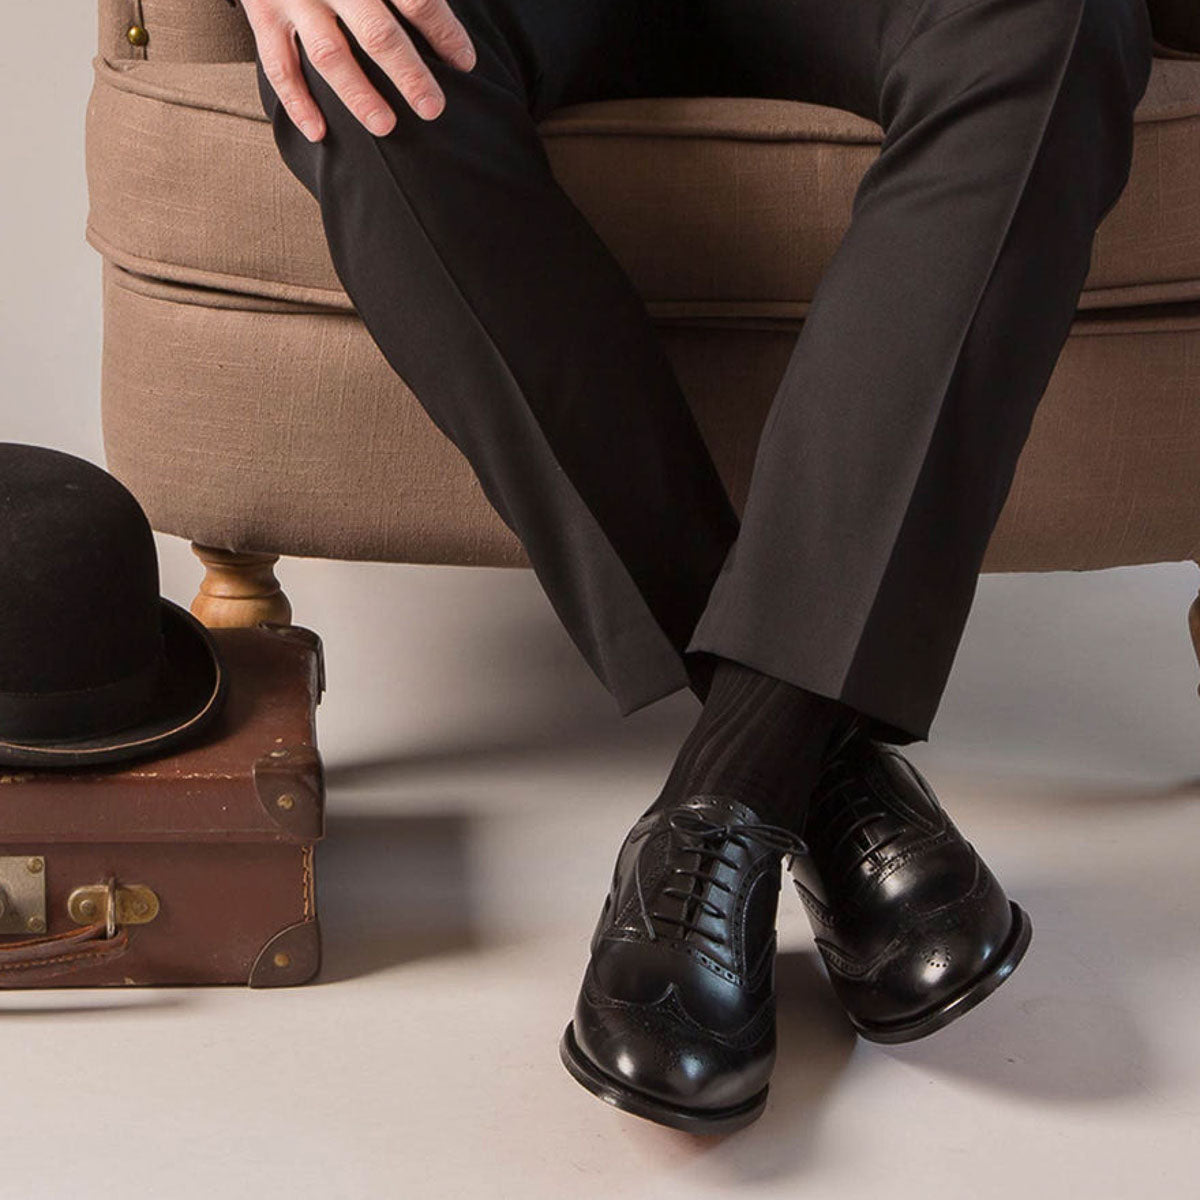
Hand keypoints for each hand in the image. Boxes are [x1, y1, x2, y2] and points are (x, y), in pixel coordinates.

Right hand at [241, 0, 476, 140]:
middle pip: (377, 33)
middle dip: (408, 74)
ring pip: (329, 55)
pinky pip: (278, 65)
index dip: (443, 32)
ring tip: (386, 127)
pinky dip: (297, 102)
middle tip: (433, 108)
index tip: (466, 63)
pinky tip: (318, 132)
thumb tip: (434, 13)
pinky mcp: (262, 13)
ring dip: (359, 95)